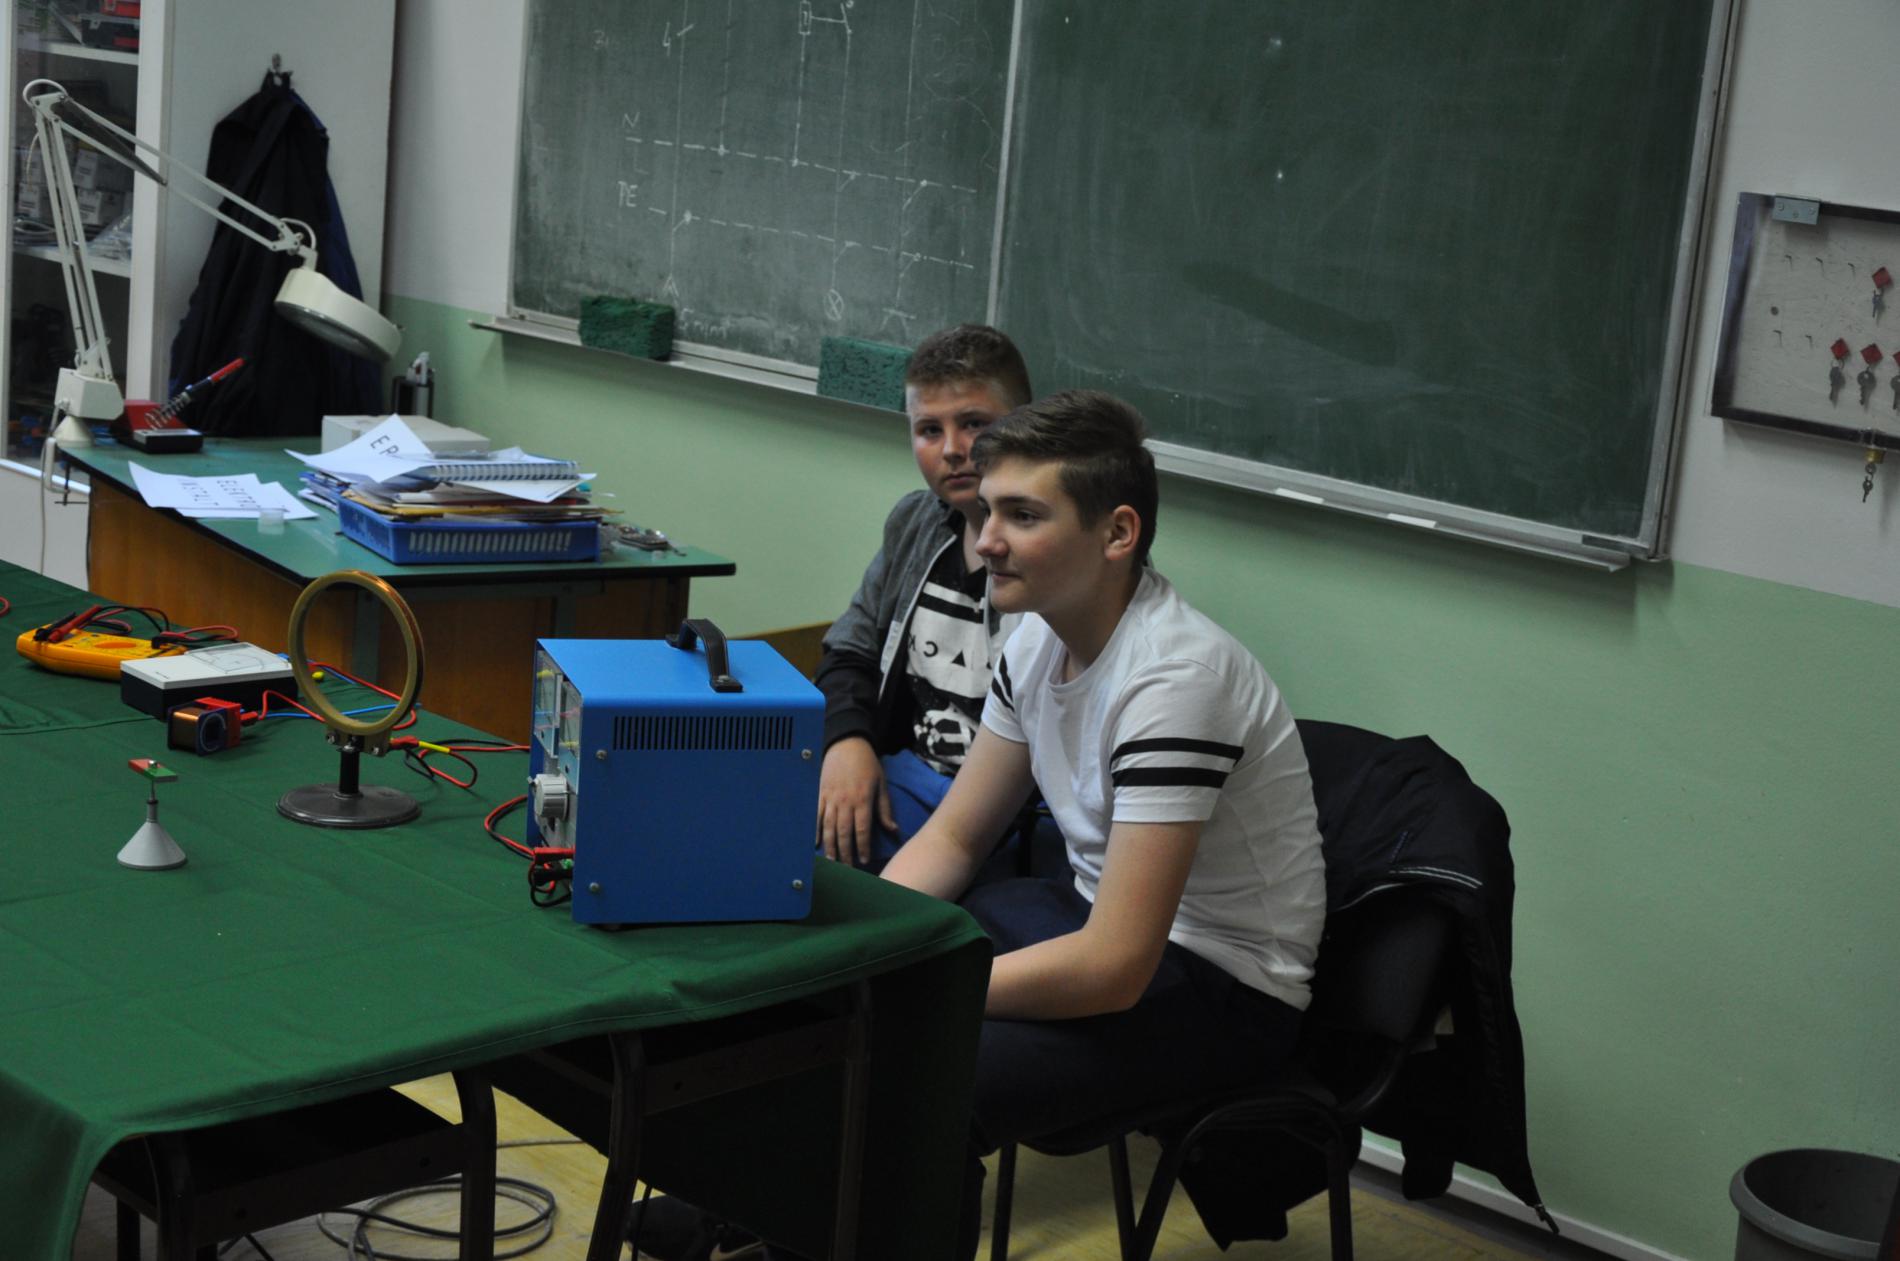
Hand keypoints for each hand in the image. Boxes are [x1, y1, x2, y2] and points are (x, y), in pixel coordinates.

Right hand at [817, 737, 895, 865]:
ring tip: (831, 861)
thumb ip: (884, 808)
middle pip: (843, 832)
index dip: (862, 847)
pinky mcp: (820, 794)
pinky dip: (815, 830)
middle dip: (845, 852)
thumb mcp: (881, 784)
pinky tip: (815, 843)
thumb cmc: (867, 764)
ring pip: (828, 827)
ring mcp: (830, 798)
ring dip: (830, 846)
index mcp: (862, 800)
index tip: (863, 860)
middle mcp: (845, 802)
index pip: (862, 829)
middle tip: (846, 869)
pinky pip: (816, 815)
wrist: (847, 744)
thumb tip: (893, 829)